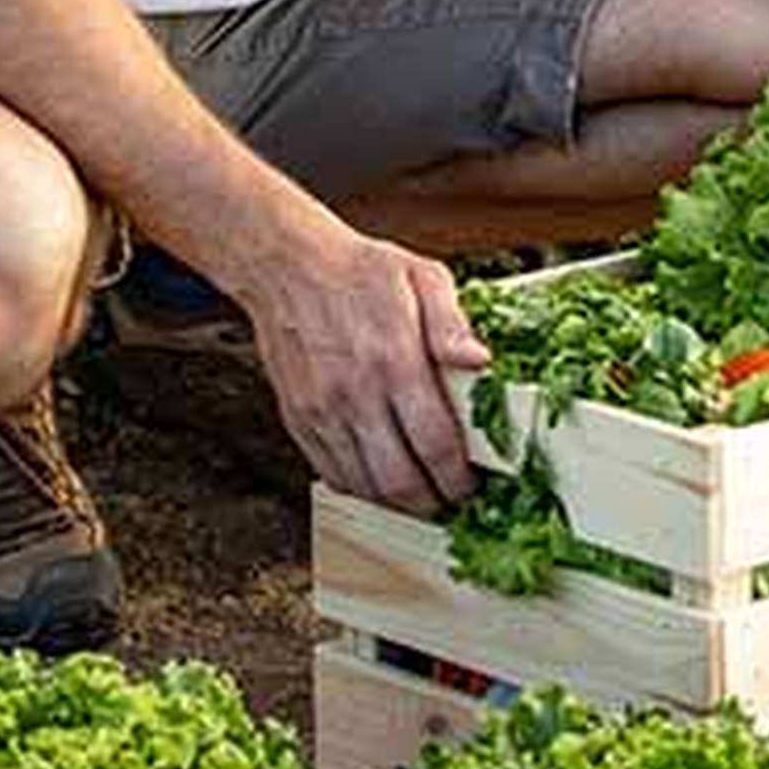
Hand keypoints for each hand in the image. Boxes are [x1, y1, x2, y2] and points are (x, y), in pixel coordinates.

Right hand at [238, 228, 489, 513]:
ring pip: (365, 486)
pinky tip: (381, 477)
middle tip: (450, 499)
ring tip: (421, 494)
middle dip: (432, 502)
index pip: (435, 444)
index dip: (458, 478)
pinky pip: (332, 473)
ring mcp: (322, 411)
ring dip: (397, 503)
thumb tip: (480, 360)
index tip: (471, 483)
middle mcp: (356, 393)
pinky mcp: (299, 419)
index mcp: (394, 360)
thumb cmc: (358, 270)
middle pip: (399, 480)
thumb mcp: (422, 275)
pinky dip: (361, 488)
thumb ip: (452, 322)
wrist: (288, 266)